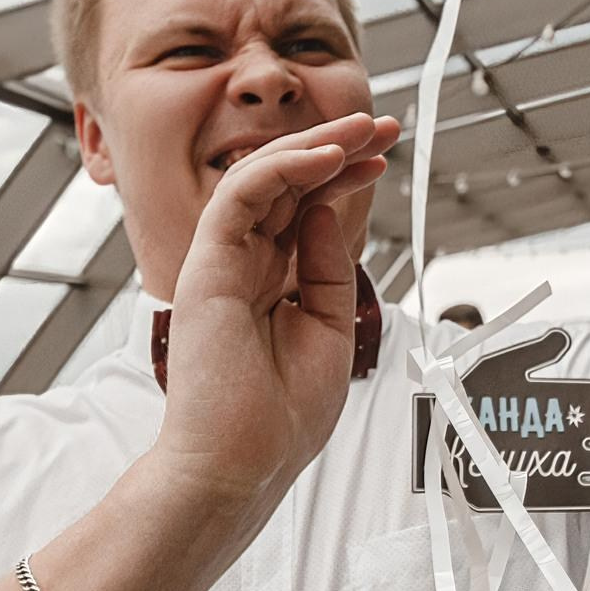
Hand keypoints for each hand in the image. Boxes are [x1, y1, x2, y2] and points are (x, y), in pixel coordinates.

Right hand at [151, 112, 398, 527]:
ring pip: (262, 179)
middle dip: (338, 146)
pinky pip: (240, 197)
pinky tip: (326, 158)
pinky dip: (282, 169)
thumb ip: (329, 270)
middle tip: (383, 124)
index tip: (384, 157)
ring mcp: (222, 263)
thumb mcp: (330, 329)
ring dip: (313, 145)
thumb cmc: (279, 417)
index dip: (344, 176)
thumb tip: (326, 210)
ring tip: (359, 128)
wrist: (238, 466)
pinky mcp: (205, 267)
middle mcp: (244, 265)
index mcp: (271, 282)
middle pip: (289, 185)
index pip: (306, 209)